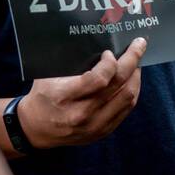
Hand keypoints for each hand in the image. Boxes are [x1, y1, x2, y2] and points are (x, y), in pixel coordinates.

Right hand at [19, 38, 145, 148]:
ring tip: (135, 63)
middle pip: (119, 86)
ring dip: (135, 77)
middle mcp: (82, 114)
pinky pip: (126, 110)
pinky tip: (131, 81)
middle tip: (138, 46)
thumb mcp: (47, 76)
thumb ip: (70, 62)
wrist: (35, 128)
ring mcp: (95, 126)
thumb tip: (98, 42)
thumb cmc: (42, 96)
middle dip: (132, 61)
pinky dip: (132, 92)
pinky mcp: (102, 132)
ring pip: (127, 98)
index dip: (110, 62)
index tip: (109, 52)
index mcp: (65, 97)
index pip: (100, 79)